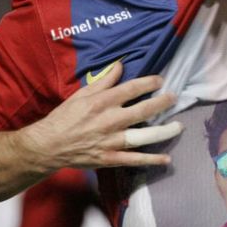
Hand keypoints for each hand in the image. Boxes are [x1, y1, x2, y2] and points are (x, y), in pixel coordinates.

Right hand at [19, 62, 181, 169]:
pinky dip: (151, 160)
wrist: (48, 146)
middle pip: (144, 110)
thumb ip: (104, 81)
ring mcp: (112, 141)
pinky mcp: (110, 158)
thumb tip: (120, 65)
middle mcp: (110, 120)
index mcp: (102, 102)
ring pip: (144, 135)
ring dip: (164, 131)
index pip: (132, 89)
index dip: (149, 83)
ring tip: (179, 126)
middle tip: (174, 98)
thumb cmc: (64, 117)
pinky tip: (166, 159)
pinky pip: (135, 160)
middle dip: (163, 103)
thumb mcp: (81, 94)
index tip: (161, 80)